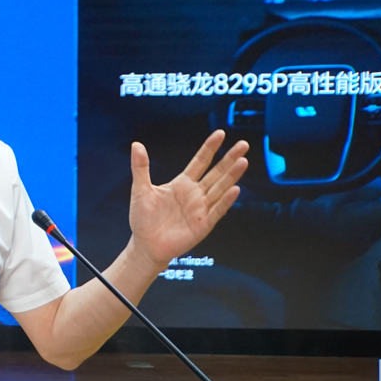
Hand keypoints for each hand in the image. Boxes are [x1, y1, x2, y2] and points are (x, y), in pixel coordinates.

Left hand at [129, 130, 248, 268]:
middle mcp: (195, 194)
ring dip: (231, 176)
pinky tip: (234, 189)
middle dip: (229, 158)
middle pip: (216, 173)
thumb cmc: (143, 219)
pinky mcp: (202, 225)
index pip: (200, 162)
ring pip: (220, 189)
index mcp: (182, 184)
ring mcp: (201, 209)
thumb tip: (136, 145)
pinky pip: (216, 211)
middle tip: (243, 145)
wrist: (145, 245)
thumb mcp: (140, 190)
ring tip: (243, 161)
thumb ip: (141, 167)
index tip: (220, 134)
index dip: (210, 148)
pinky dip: (225, 201)